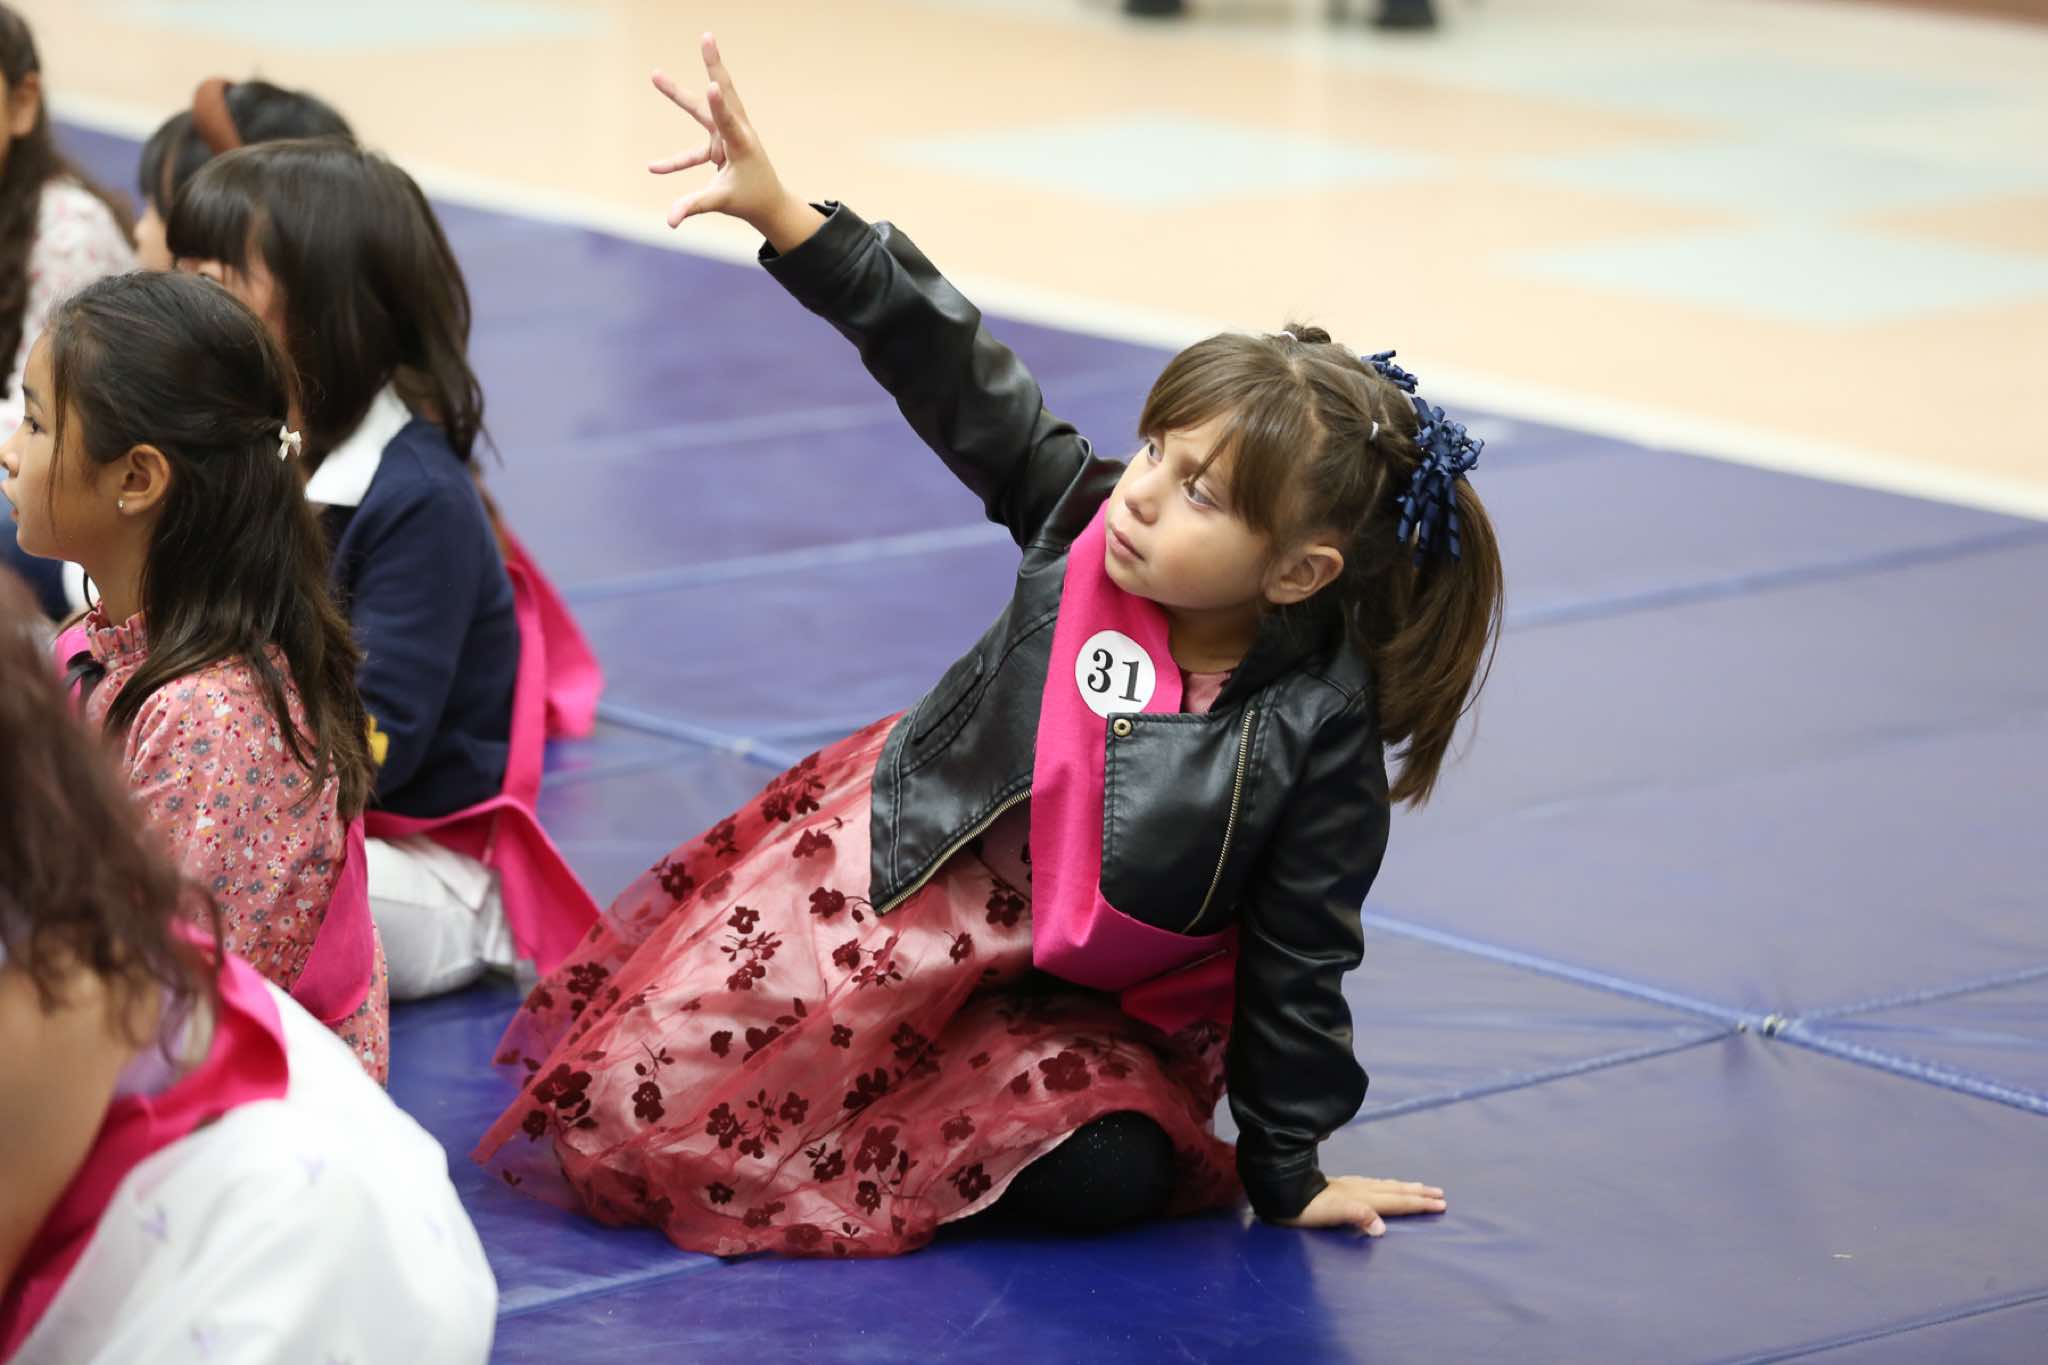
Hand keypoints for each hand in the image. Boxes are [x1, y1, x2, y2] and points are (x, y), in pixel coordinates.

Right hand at [649, 33, 817, 250]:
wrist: (768, 203)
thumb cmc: (750, 199)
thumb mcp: (722, 202)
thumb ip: (694, 206)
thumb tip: (669, 221)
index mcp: (743, 145)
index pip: (729, 121)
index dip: (720, 105)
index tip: (712, 84)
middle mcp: (736, 132)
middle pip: (723, 94)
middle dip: (713, 65)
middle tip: (707, 37)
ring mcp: (726, 135)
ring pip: (703, 109)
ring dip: (679, 93)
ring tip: (654, 74)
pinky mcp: (718, 144)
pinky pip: (692, 152)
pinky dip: (675, 161)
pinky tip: (653, 168)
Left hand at [1274, 1175, 1445, 1236]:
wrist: (1283, 1192)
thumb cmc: (1306, 1208)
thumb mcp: (1331, 1213)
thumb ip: (1357, 1216)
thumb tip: (1382, 1228)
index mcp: (1362, 1197)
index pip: (1397, 1201)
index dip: (1419, 1203)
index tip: (1441, 1204)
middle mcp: (1360, 1189)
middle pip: (1396, 1191)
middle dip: (1419, 1193)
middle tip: (1440, 1194)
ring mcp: (1351, 1185)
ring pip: (1386, 1185)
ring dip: (1406, 1187)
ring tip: (1421, 1187)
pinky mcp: (1342, 1186)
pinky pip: (1374, 1184)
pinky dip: (1388, 1185)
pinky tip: (1385, 1185)